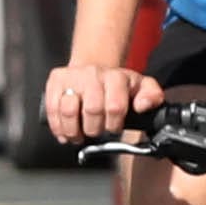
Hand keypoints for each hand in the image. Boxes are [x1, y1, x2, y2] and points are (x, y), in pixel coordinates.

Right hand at [44, 62, 163, 144]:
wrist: (93, 68)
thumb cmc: (118, 84)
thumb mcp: (142, 87)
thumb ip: (152, 96)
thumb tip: (144, 105)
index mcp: (117, 77)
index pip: (115, 106)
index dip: (114, 124)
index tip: (113, 129)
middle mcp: (93, 74)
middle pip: (92, 110)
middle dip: (94, 129)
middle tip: (96, 132)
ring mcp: (72, 77)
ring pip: (69, 110)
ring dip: (73, 131)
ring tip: (79, 136)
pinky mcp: (55, 81)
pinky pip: (52, 108)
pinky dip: (58, 126)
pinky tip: (65, 133)